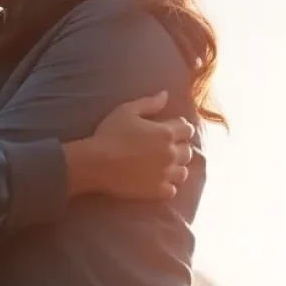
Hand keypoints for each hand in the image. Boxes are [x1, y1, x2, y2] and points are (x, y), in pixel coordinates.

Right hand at [66, 92, 193, 200]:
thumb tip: (166, 95)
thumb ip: (149, 103)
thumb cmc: (110, 134)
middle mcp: (171, 154)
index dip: (180, 128)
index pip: (187, 129)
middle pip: (188, 151)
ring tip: (164, 166)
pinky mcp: (157, 190)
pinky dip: (168, 185)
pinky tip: (158, 181)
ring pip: (183, 172)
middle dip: (180, 147)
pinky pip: (172, 189)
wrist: (97, 163)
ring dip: (177, 167)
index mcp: (166, 133)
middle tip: (165, 147)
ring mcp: (165, 174)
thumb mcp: (127, 111)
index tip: (170, 129)